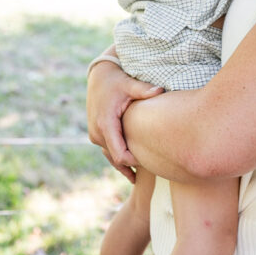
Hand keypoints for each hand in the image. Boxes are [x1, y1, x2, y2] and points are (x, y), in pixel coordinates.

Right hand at [87, 60, 162, 182]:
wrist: (99, 76)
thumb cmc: (116, 80)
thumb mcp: (129, 84)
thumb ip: (144, 90)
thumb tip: (160, 90)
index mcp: (105, 124)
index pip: (120, 154)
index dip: (135, 162)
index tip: (151, 162)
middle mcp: (97, 132)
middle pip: (116, 158)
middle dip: (132, 165)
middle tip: (153, 171)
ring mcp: (95, 134)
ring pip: (111, 157)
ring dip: (124, 166)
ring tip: (139, 178)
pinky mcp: (96, 134)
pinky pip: (108, 151)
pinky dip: (118, 159)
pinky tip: (130, 171)